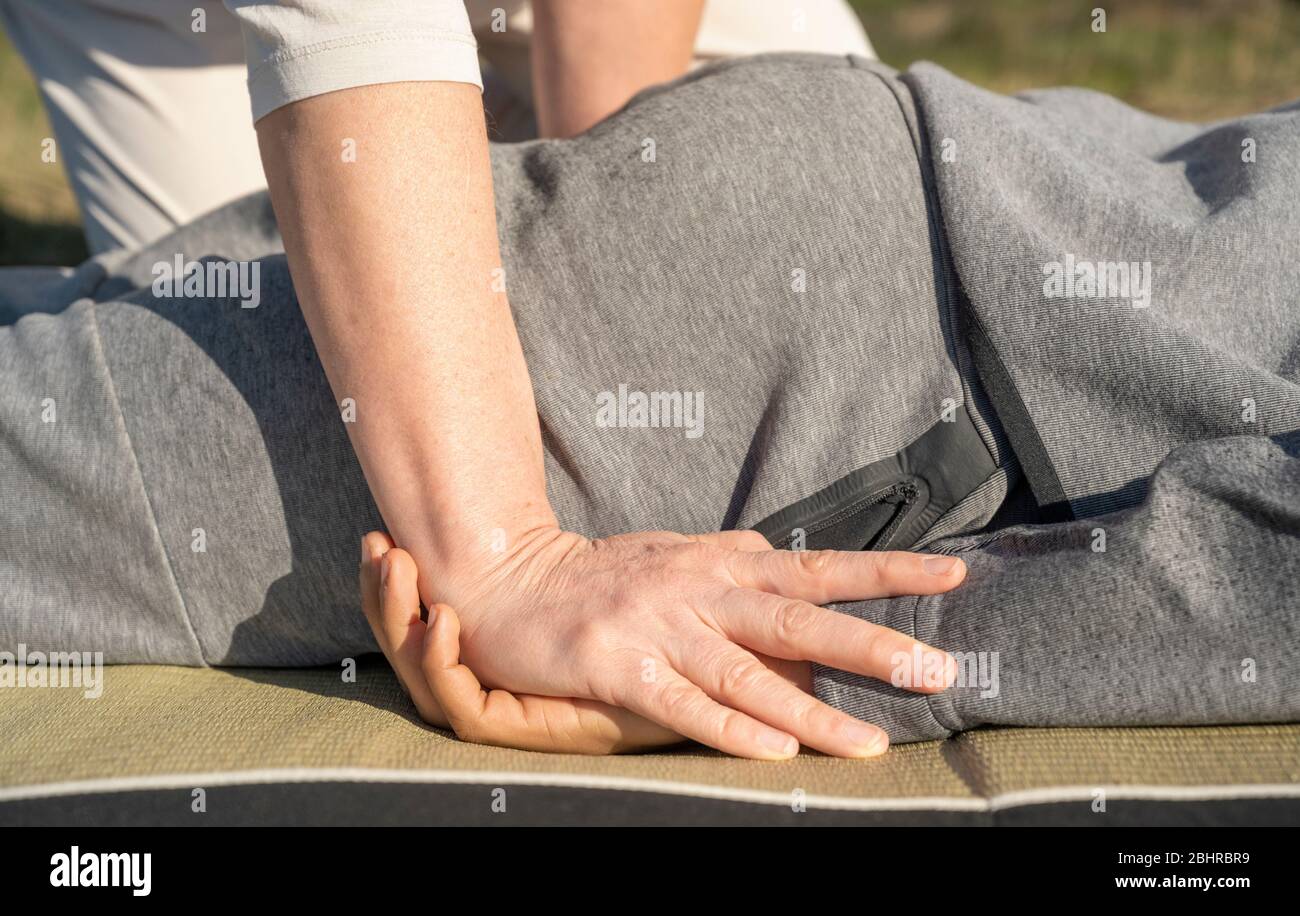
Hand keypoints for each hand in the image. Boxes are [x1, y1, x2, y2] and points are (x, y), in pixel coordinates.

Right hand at [361, 532, 681, 753]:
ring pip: (422, 672)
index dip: (394, 584)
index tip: (382, 535)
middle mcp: (483, 684)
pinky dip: (443, 663)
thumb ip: (554, 557)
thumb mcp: (593, 585)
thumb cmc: (641, 643)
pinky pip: (460, 704)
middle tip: (377, 543)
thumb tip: (505, 498)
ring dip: (401, 618)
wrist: (683, 692)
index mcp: (489, 656)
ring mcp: (496, 709)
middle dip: (383, 593)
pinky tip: (444, 619)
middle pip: (407, 644)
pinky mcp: (514, 729)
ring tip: (400, 566)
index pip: (421, 617)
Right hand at [428, 525, 963, 759]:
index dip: (886, 571)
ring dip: (811, 712)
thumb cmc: (608, 575)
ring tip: (868, 743)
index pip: (818, 566)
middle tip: (936, 670)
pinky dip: (729, 730)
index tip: (955, 574)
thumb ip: (739, 567)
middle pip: (797, 618)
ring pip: (747, 674)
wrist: (515, 579)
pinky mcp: (618, 666)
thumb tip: (795, 569)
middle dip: (870, 646)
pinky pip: (682, 704)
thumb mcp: (680, 556)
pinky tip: (774, 755)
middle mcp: (700, 590)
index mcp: (722, 564)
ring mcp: (659, 627)